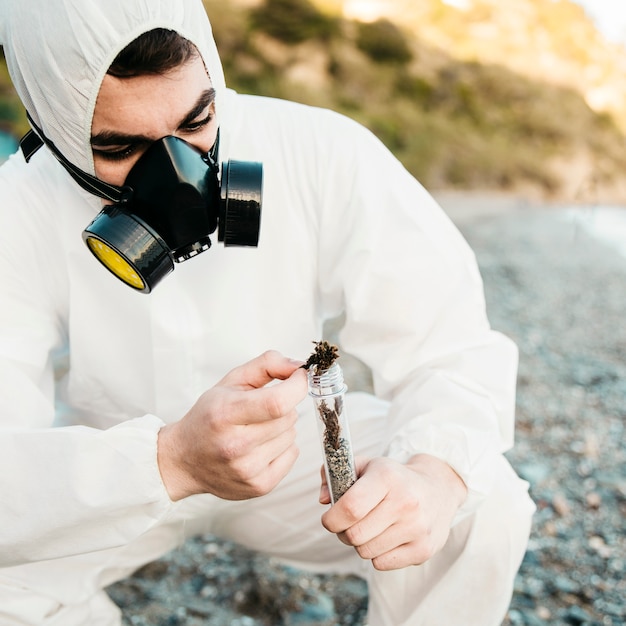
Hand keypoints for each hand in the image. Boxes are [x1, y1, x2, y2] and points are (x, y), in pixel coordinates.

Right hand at [157, 351, 306, 500]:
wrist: (184, 460)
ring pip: (292, 435)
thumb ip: (267, 365)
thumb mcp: (231, 381)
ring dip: (281, 428)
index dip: (296, 386)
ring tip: (256, 430)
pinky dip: (283, 447)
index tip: (298, 377)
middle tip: (261, 410)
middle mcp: (235, 445)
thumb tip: (299, 367)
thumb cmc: (209, 416)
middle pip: (288, 417)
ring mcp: (248, 469)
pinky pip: (293, 454)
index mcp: (225, 414)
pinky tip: (261, 447)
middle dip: (283, 407)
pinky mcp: (260, 486)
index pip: (277, 402)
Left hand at [319, 454, 467, 570]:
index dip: (332, 518)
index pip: (350, 507)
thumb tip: (323, 499)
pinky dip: (377, 554)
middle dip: (343, 532)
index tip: (329, 518)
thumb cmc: (394, 478)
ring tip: (370, 528)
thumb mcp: (367, 465)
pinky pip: (381, 564)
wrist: (437, 489)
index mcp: (387, 477)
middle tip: (349, 524)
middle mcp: (405, 502)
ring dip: (360, 543)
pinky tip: (386, 537)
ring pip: (365, 552)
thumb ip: (336, 474)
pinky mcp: (423, 549)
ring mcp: (416, 528)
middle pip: (354, 535)